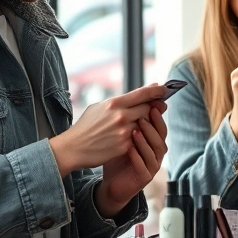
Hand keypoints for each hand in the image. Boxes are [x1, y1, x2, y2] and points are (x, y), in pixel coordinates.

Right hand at [50, 83, 167, 175]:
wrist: (73, 149)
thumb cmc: (85, 127)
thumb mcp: (98, 108)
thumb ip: (118, 102)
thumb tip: (137, 96)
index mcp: (114, 103)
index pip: (141, 94)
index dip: (156, 90)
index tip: (164, 88)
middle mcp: (121, 116)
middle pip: (148, 109)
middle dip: (155, 107)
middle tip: (161, 105)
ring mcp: (124, 131)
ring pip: (145, 124)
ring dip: (146, 123)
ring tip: (143, 122)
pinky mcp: (124, 146)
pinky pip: (138, 139)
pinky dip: (138, 137)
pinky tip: (133, 137)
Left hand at [96, 104, 168, 217]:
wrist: (111, 182)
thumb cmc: (117, 156)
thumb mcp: (122, 136)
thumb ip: (129, 121)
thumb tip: (131, 98)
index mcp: (153, 142)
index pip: (159, 126)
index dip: (158, 115)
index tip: (152, 102)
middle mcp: (156, 153)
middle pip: (161, 137)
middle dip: (154, 124)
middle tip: (146, 112)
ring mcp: (152, 166)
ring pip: (155, 151)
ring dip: (146, 140)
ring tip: (136, 130)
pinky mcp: (144, 178)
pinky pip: (144, 166)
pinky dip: (137, 157)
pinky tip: (129, 149)